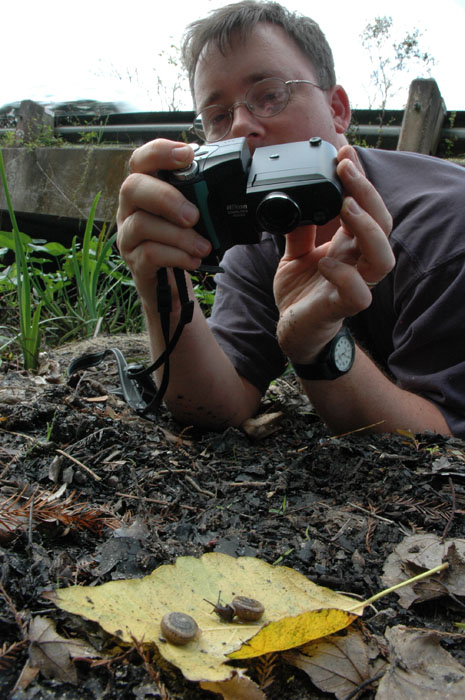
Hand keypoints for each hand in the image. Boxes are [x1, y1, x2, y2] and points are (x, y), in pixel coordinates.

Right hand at [116, 139, 211, 305]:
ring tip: (203, 246)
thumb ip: (201, 199)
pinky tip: (193, 260)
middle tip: (194, 216)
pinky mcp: (134, 262)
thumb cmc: (183, 244)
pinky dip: (176, 256)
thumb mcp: (193, 217)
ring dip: (179, 235)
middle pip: (132, 187)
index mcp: (146, 189)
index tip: (187, 154)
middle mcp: (130, 209)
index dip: (160, 151)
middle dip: (166, 198)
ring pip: (142, 224)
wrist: (172, 288)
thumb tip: (234, 187)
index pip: (141, 159)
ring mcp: (128, 236)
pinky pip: (149, 253)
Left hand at [274, 145, 393, 363]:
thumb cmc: (301, 293)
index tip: (344, 152)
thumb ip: (299, 228)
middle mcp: (357, 262)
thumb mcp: (295, 253)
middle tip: (345, 168)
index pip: (367, 207)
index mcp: (349, 246)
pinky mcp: (340, 308)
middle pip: (383, 224)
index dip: (360, 180)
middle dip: (367, 193)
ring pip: (383, 258)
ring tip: (346, 207)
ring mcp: (353, 285)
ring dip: (368, 229)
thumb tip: (292, 198)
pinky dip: (345, 276)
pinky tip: (325, 262)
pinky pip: (357, 294)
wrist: (292, 330)